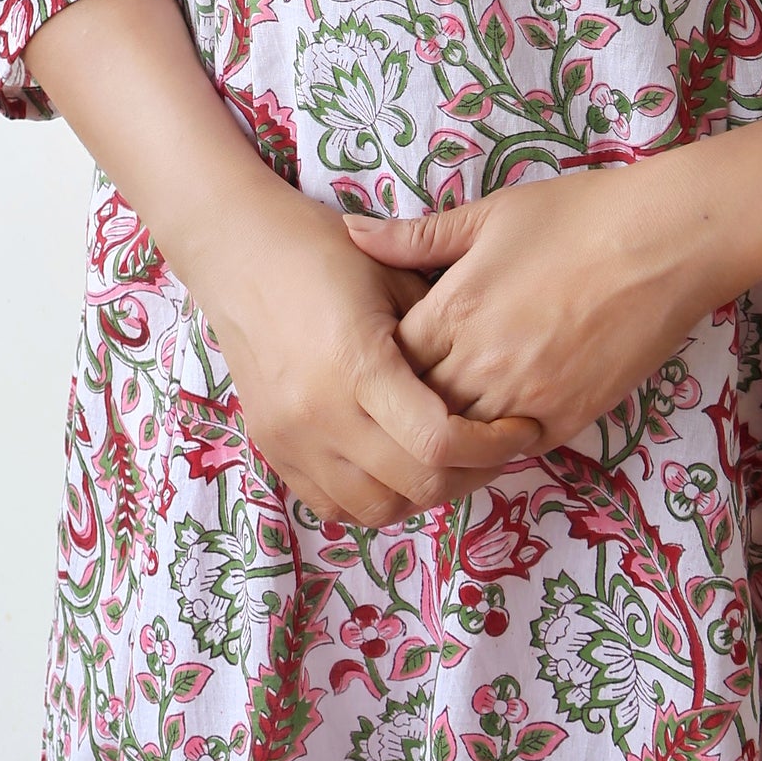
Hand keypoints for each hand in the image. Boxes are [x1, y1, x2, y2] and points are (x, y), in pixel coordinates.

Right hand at [195, 183, 546, 531]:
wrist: (240, 251)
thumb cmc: (325, 251)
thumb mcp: (395, 276)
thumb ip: (441, 331)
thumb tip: (494, 374)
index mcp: (358, 364)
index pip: (438, 441)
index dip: (491, 445)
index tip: (521, 429)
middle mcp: (321, 413)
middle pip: (414, 485)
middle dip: (470, 475)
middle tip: (497, 448)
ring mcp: (291, 438)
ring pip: (376, 509)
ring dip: (422, 493)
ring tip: (449, 460)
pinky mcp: (274, 448)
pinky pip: (332, 505)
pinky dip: (373, 496)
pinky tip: (397, 464)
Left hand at [341, 162, 723, 450]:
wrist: (660, 244)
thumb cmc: (575, 217)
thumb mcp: (490, 215)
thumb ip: (417, 237)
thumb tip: (352, 233)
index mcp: (452, 312)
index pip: (388, 362)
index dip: (380, 361)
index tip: (384, 351)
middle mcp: (478, 366)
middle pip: (414, 410)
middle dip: (404, 405)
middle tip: (403, 395)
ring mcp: (521, 399)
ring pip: (457, 444)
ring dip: (445, 434)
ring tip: (438, 422)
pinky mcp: (563, 420)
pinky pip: (510, 452)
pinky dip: (493, 447)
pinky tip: (489, 432)